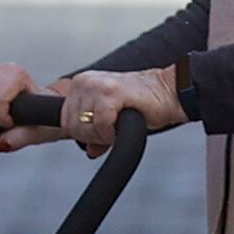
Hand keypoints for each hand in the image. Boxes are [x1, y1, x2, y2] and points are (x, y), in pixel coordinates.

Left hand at [50, 66, 179, 157]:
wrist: (168, 93)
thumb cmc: (142, 105)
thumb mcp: (112, 119)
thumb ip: (95, 133)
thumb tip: (89, 151)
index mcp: (81, 84)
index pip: (64, 121)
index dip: (84, 134)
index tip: (102, 131)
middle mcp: (85, 82)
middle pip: (72, 126)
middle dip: (94, 136)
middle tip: (114, 129)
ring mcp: (96, 85)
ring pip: (84, 127)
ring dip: (104, 135)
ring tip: (120, 124)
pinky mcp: (110, 92)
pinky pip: (100, 125)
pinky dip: (111, 133)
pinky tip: (124, 123)